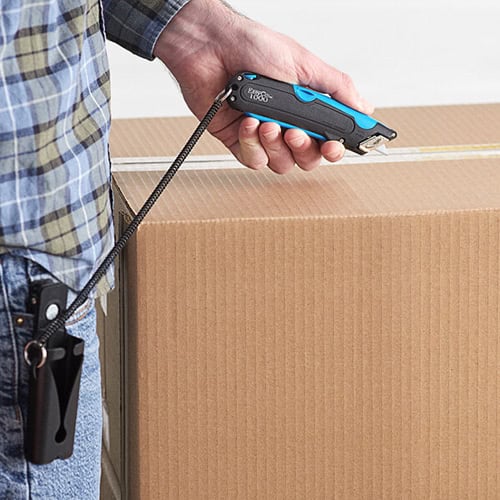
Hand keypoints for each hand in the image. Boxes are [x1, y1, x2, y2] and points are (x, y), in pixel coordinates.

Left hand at [153, 0, 373, 172]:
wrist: (210, 45)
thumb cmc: (252, 47)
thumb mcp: (304, 63)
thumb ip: (336, 88)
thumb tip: (364, 107)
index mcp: (305, 108)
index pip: (327, 139)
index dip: (333, 148)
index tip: (334, 146)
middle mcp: (286, 124)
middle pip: (306, 159)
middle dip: (303, 149)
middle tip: (295, 132)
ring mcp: (263, 135)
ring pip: (281, 163)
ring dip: (275, 146)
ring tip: (267, 122)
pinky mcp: (239, 141)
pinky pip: (254, 160)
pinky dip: (252, 144)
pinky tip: (248, 122)